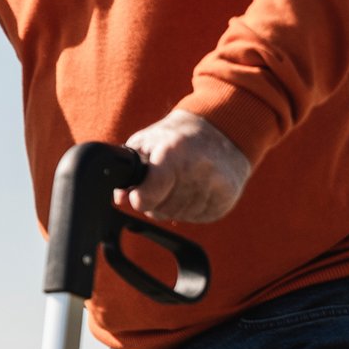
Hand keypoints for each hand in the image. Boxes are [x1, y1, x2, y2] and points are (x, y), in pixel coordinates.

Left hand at [121, 110, 252, 223]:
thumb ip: (128, 170)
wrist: (219, 131)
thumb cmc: (175, 138)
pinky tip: (193, 190)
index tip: (138, 195)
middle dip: (155, 203)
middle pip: (163, 209)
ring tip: (177, 184)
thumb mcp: (145, 143)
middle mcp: (198, 168)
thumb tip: (121, 198)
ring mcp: (216, 184)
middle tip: (159, 186)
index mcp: (173, 152)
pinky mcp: (227, 197)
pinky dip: (191, 209)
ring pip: (180, 215)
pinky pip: (199, 217)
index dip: (140, 199)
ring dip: (173, 207)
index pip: (150, 194)